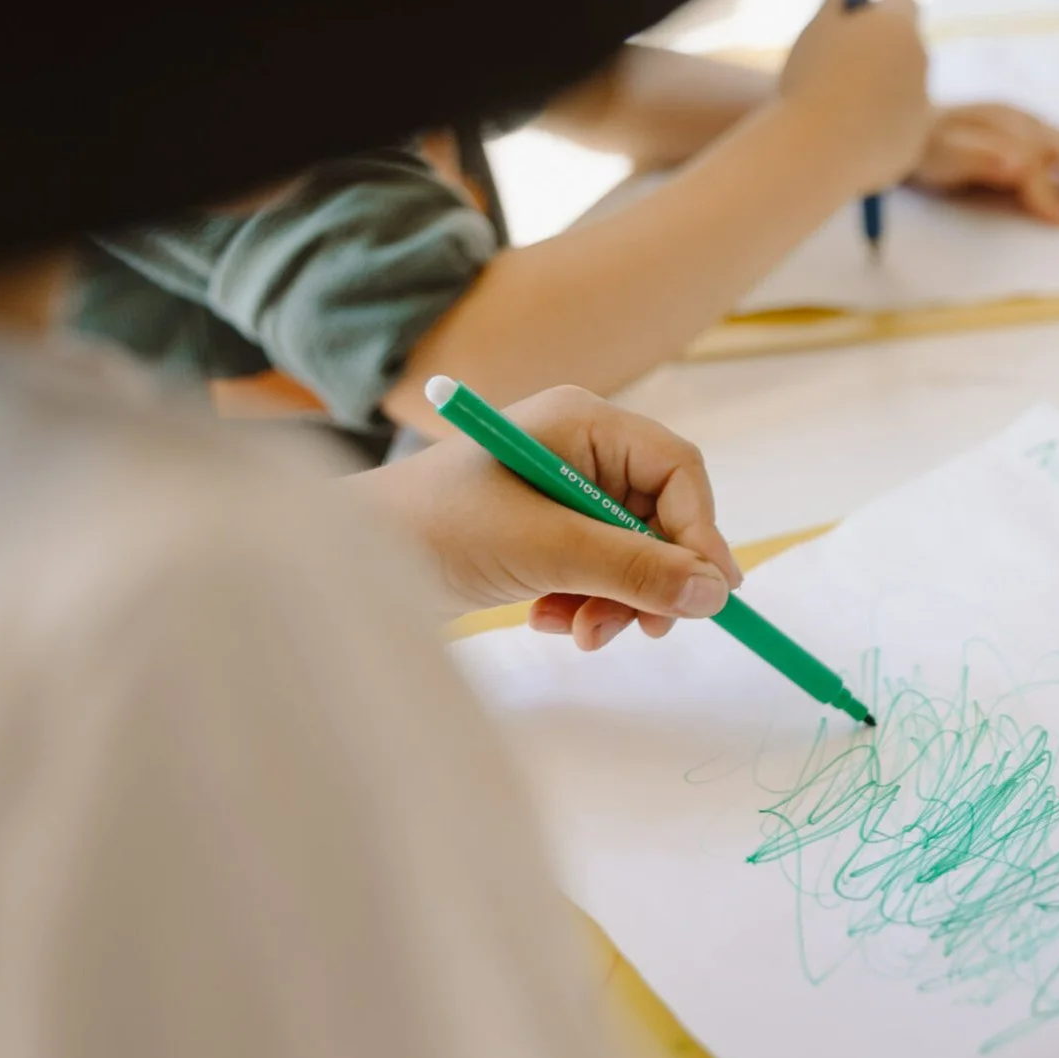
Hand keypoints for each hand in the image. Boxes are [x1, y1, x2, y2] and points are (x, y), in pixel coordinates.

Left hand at [356, 386, 741, 648]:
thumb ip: (635, 571)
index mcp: (583, 423)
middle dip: (650, 578)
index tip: (711, 595)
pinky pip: (597, 568)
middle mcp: (579, 449)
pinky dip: (585, 602)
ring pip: (632, 551)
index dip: (701, 533)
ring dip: (617, 600)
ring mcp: (560, 490)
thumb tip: (714, 593)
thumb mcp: (548, 551)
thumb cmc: (436, 532)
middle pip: (661, 515)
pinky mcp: (541, 530)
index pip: (678, 471)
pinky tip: (548, 620)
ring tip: (579, 634)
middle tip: (642, 632)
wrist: (343, 563)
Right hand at [778, 0, 930, 194]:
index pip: (903, 1)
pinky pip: (895, 127)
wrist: (816, 149)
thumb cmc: (810, 81)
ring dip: (878, 91)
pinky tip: (844, 138)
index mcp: (898, 26)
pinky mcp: (914, 141)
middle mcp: (921, 60)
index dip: (879, 8)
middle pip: (906, 46)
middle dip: (880, 51)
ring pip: (901, 89)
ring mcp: (921, 103)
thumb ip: (836, 0)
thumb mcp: (815, 30)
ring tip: (834, 107)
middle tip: (840, 63)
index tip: (855, 18)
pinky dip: (877, 128)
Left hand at [910, 102, 1058, 223]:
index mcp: (1003, 126)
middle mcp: (1026, 122)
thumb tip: (1019, 165)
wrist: (913, 125)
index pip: (1035, 161)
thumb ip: (977, 160)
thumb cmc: (924, 148)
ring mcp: (1037, 126)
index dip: (1050, 194)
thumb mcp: (939, 157)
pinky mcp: (1042, 134)